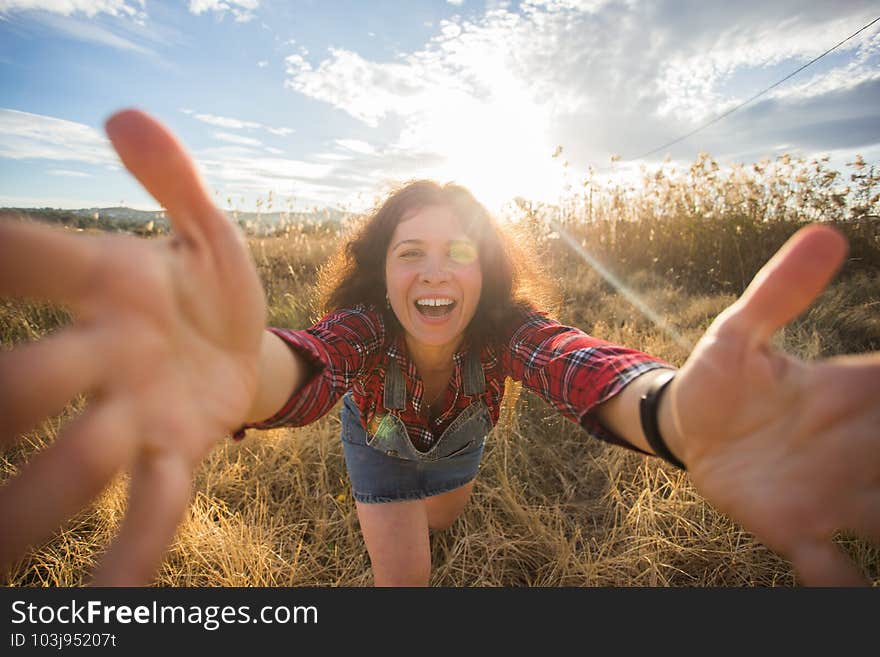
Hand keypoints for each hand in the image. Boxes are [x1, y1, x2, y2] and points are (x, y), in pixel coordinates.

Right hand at [0, 109, 266, 584]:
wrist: (249, 350)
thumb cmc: (212, 288)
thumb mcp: (207, 230)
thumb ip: (173, 179)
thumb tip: (125, 114)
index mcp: (109, 285)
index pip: (36, 259)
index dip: (0, 253)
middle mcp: (104, 356)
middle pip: (37, 381)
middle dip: (3, 395)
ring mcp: (134, 415)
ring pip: (80, 458)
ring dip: (44, 492)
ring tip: (6, 548)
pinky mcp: (176, 455)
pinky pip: (151, 507)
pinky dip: (128, 555)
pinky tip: (111, 603)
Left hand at [666, 224, 878, 584]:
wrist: (687, 423)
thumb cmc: (722, 374)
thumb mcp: (741, 330)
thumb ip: (779, 291)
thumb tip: (825, 233)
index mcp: (853, 394)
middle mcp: (860, 447)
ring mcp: (835, 494)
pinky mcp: (798, 528)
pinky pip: (834, 569)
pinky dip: (846, 587)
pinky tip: (850, 601)